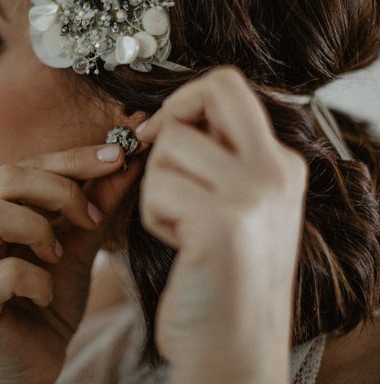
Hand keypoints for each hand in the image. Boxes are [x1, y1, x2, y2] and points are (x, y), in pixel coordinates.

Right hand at [0, 144, 139, 383]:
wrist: (32, 364)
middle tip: (92, 219)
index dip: (73, 158)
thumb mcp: (79, 245)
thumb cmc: (48, 300)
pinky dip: (37, 280)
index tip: (117, 157)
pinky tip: (43, 295)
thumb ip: (95, 204)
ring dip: (39, 229)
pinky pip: (3, 271)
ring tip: (57, 255)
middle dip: (60, 191)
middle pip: (5, 178)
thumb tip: (126, 162)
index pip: (28, 164)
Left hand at [136, 67, 307, 382]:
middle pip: (213, 89)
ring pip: (170, 144)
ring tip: (179, 226)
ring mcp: (255, 193)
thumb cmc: (219, 276)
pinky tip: (179, 244)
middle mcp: (276, 170)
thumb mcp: (233, 208)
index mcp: (281, 164)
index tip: (160, 134)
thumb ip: (214, 159)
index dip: (183, 102)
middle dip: (170, 117)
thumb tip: (166, 119)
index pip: (229, 87)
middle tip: (157, 157)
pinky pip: (158, 186)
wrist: (234, 347)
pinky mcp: (224, 222)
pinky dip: (154, 215)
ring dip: (156, 186)